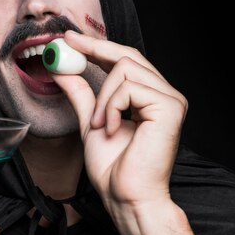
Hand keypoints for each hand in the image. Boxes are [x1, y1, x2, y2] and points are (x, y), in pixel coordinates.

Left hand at [52, 30, 187, 210]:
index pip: (125, 60)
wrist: (126, 196)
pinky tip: (112, 129)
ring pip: (125, 69)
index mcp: (149, 97)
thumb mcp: (91, 122)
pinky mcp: (171, 107)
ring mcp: (171, 99)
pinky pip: (129, 88)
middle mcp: (164, 94)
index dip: (98, 46)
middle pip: (128, 55)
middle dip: (94, 48)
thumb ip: (82, 95)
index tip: (71, 39)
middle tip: (67, 44)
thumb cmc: (114, 169)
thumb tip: (63, 69)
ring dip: (103, 97)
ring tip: (99, 125)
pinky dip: (112, 108)